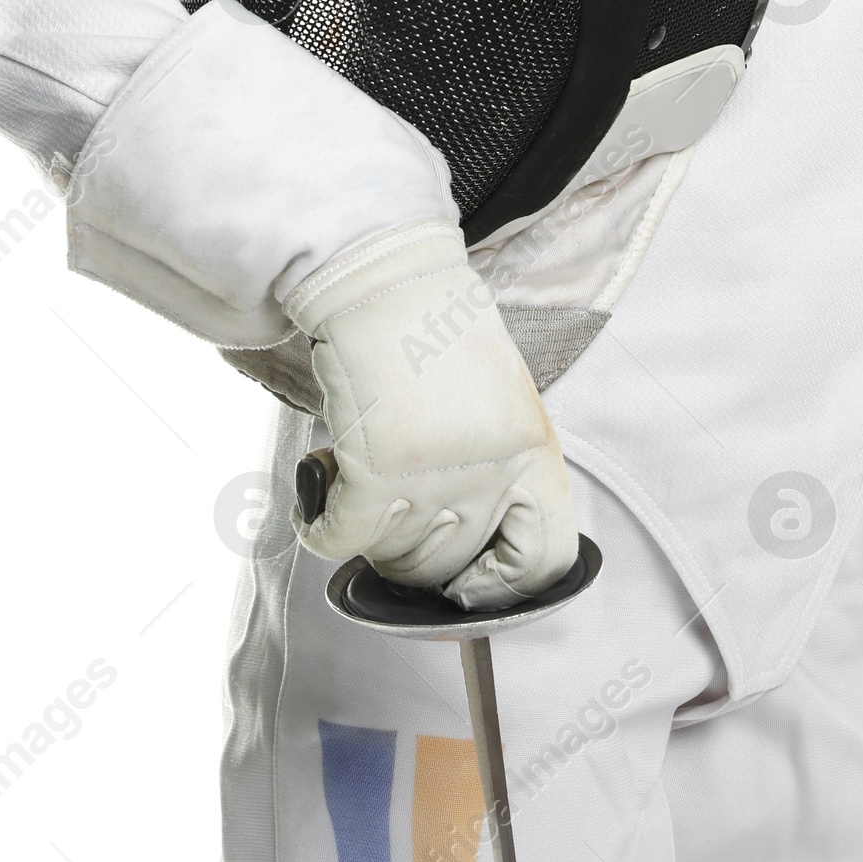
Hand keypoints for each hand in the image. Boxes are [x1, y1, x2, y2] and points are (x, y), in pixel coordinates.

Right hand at [282, 217, 579, 609]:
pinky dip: (319, 526)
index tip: (467, 581)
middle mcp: (491, 470)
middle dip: (412, 559)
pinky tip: (320, 490)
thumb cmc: (436, 329)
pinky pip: (340, 539)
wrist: (387, 277)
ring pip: (394, 559)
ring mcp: (433, 474)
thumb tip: (467, 541)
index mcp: (532, 449)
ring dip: (366, 535)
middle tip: (388, 519)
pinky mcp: (374, 469)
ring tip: (355, 482)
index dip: (502, 585)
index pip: (542, 558)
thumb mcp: (499, 398)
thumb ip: (498, 465)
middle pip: (451, 568)